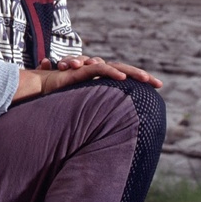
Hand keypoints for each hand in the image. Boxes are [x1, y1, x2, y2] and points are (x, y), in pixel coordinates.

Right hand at [14, 55, 162, 100]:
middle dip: (143, 77)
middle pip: (125, 71)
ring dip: (133, 73)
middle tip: (159, 84)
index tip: (155, 91)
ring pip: (116, 67)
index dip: (139, 83)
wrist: (40, 89)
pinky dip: (112, 73)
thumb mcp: (83, 108)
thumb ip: (96, 113)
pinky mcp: (82, 70)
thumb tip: (108, 134)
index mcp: (101, 81)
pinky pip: (100, 69)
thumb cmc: (59, 99)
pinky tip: (123, 79)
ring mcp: (90, 69)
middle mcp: (98, 72)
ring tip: (146, 80)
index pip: (124, 79)